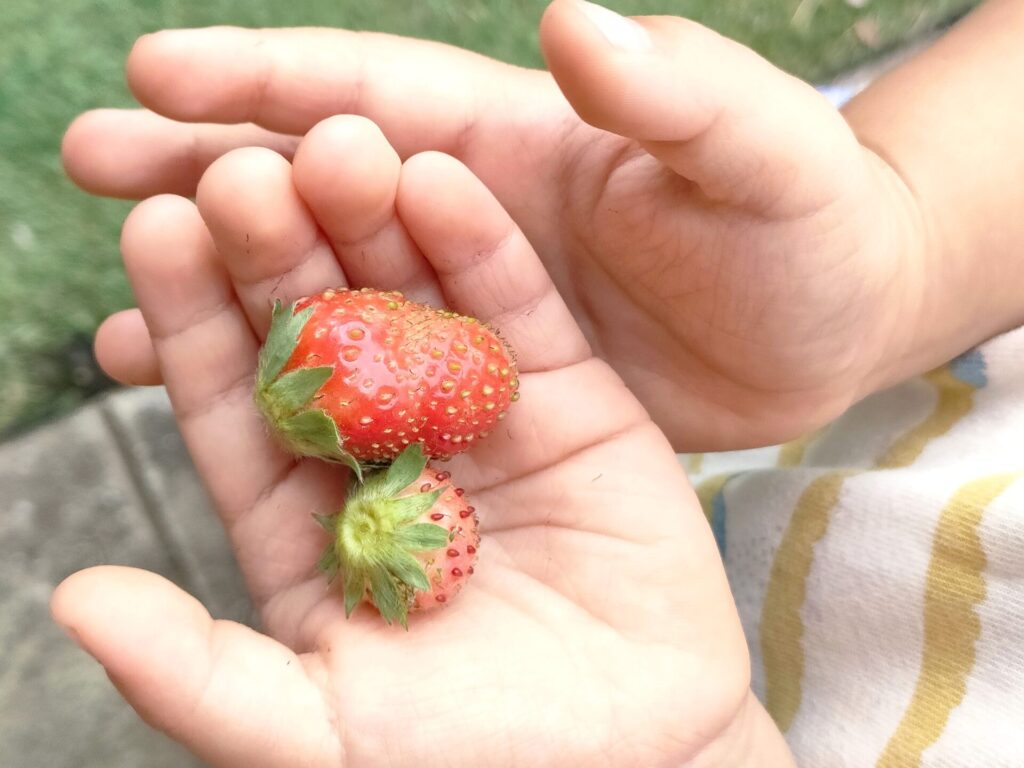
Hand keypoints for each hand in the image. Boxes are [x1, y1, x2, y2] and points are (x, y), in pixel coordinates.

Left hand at [52, 120, 792, 766]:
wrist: (640, 767)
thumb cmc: (471, 766)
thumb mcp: (312, 735)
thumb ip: (193, 672)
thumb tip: (70, 600)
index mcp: (309, 520)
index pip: (238, 404)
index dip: (193, 320)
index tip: (155, 227)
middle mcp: (389, 452)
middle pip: (321, 334)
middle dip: (276, 251)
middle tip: (240, 168)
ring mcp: (482, 418)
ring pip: (416, 303)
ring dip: (372, 223)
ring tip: (335, 145)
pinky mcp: (571, 402)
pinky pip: (522, 315)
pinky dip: (483, 248)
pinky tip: (438, 180)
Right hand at [69, 0, 924, 451]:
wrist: (825, 326)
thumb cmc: (808, 228)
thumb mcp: (760, 154)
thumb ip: (676, 95)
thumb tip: (572, 22)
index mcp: (521, 142)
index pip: (379, 94)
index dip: (273, 77)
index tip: (159, 66)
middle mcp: (474, 215)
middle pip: (319, 182)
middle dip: (209, 167)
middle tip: (93, 161)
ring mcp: (470, 304)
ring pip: (323, 287)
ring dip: (227, 295)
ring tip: (120, 314)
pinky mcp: (485, 384)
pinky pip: (371, 381)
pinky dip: (296, 389)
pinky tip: (231, 408)